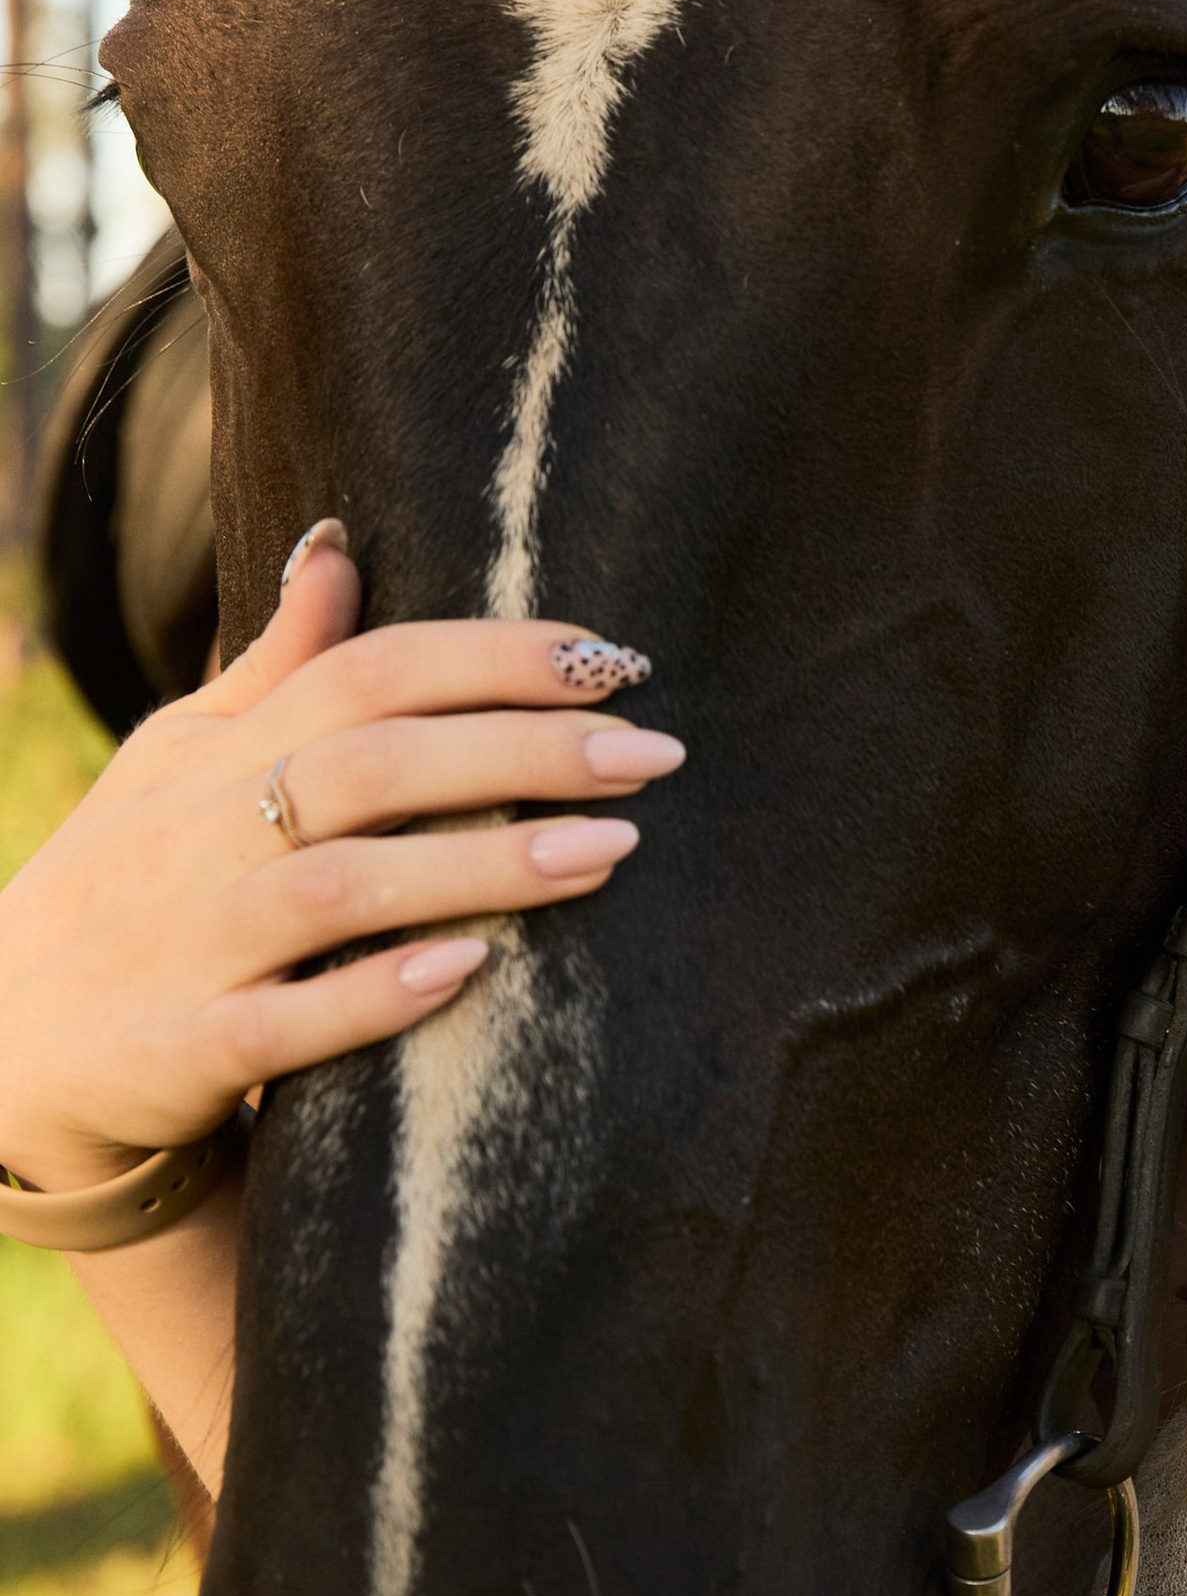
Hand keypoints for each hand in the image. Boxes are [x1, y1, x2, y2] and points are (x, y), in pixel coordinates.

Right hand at [0, 522, 681, 1196]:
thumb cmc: (122, 879)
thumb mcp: (177, 756)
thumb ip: (274, 665)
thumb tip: (337, 545)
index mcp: (223, 751)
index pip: (370, 673)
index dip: (493, 657)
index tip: (616, 660)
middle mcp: (205, 832)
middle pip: (375, 763)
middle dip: (523, 751)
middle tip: (656, 753)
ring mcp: (191, 942)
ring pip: (342, 887)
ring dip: (482, 865)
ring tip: (610, 850)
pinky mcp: (180, 1051)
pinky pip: (280, 1025)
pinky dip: (371, 996)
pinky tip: (469, 972)